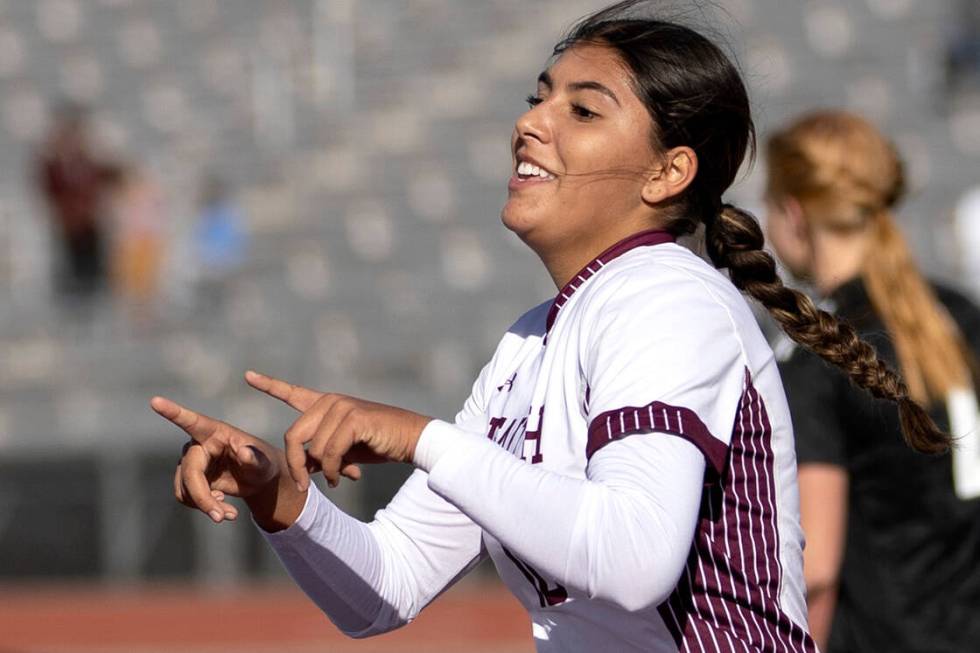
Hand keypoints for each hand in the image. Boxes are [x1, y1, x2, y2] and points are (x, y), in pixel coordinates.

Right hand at [149, 396, 305, 530]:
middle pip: (189, 471)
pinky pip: (186, 497)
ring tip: (226, 514)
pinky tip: (221, 509)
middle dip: (202, 497)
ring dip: (203, 505)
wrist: (259, 479)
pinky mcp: (190, 478)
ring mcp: (192, 461)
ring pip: (184, 488)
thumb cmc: (263, 463)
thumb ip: (255, 458)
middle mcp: (198, 444)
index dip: (173, 412)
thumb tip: (244, 452)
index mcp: (215, 431)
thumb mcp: (264, 462)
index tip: (155, 401)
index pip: (191, 421)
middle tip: (219, 517)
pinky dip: (202, 507)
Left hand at [245, 371, 432, 491]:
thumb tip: (302, 469)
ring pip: (313, 449)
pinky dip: (333, 470)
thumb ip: (319, 455)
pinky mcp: (353, 418)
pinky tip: (345, 477)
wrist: (410, 439)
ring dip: (322, 471)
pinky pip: (329, 452)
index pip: (292, 393)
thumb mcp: (342, 451)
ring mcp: (341, 407)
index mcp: (325, 405)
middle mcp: (330, 402)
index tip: (248, 376)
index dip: (269, 385)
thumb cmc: (378, 444)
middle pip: (293, 436)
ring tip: (336, 479)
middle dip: (294, 465)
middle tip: (304, 486)